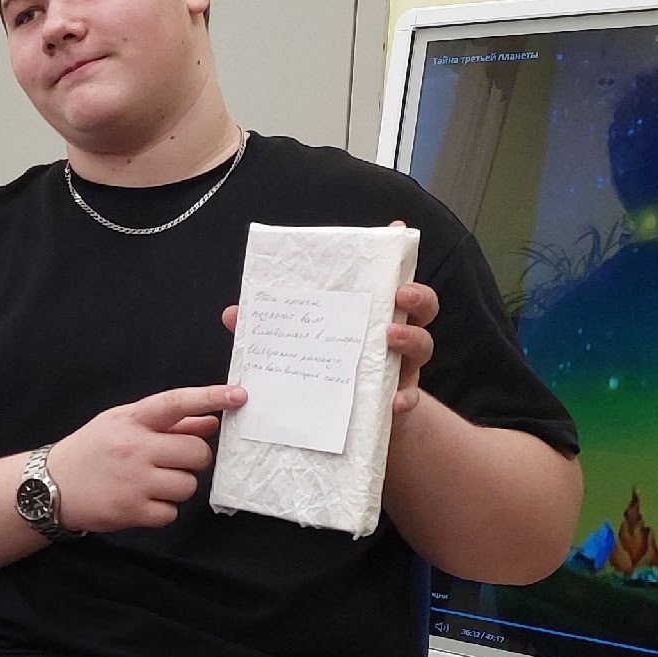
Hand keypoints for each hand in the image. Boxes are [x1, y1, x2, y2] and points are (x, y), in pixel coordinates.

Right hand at [48, 383, 243, 531]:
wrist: (49, 486)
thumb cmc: (92, 451)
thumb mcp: (122, 425)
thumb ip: (169, 423)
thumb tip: (212, 421)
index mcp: (131, 420)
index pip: (176, 403)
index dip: (209, 397)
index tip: (238, 396)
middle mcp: (134, 447)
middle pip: (196, 453)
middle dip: (192, 460)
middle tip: (173, 462)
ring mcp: (133, 480)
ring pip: (187, 485)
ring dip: (176, 487)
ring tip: (150, 484)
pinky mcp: (131, 510)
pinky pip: (171, 512)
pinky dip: (162, 510)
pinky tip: (142, 502)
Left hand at [217, 222, 436, 414]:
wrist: (343, 425)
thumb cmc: (322, 371)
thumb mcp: (298, 346)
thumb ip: (272, 329)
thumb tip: (233, 313)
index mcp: (371, 315)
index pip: (391, 280)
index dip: (396, 257)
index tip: (398, 231)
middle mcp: (394, 336)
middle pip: (422, 308)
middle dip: (417, 296)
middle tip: (399, 295)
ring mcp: (401, 368)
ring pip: (424, 346)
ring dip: (411, 338)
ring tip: (390, 337)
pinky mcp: (397, 401)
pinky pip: (409, 397)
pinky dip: (405, 399)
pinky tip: (394, 402)